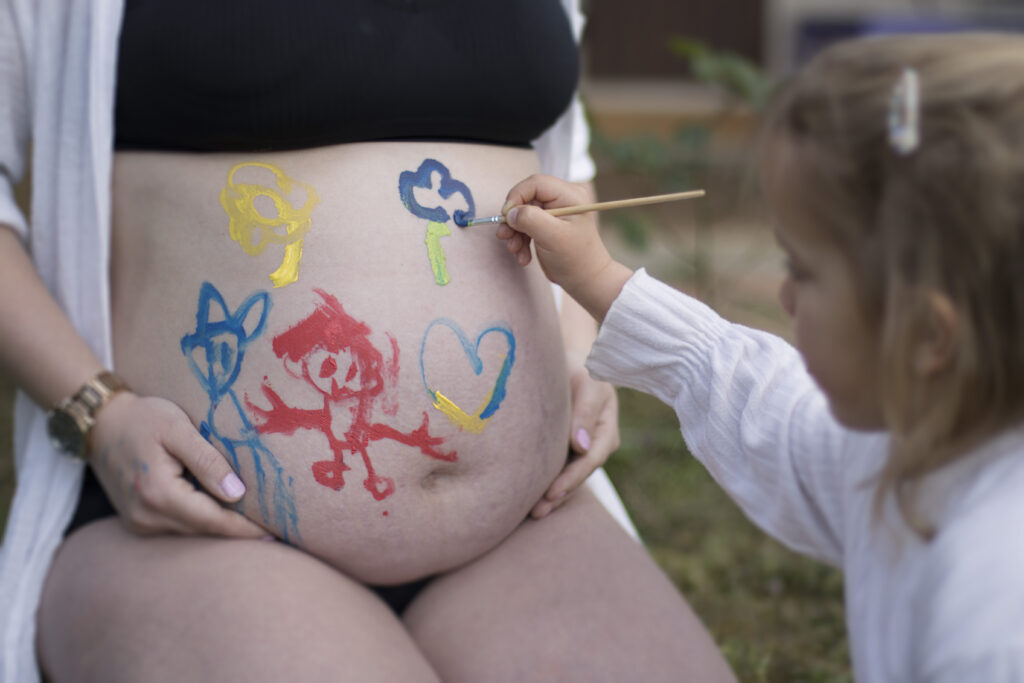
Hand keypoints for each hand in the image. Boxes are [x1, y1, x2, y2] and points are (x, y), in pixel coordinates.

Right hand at [88, 392, 267, 537]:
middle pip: (204, 531)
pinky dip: (203, 522)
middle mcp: (145, 516)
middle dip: (239, 531)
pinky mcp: (139, 522)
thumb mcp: (178, 428)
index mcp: (157, 493)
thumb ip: (207, 461)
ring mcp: (139, 523)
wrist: (100, 424)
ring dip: (222, 528)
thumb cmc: (143, 418)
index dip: (245, 528)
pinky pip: (180, 527)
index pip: (212, 520)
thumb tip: (236, 493)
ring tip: (259, 524)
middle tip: (278, 531)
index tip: (276, 533)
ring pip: (192, 533)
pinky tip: (228, 515)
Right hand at [497, 175, 611, 292]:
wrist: (585, 280)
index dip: (517, 196)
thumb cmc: (576, 259)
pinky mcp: (547, 224)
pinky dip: (520, 240)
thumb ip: (530, 220)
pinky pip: (526, 225)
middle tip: (504, 236)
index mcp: (570, 195)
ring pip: (523, 213)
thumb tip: (510, 212)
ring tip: (515, 250)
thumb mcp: (553, 238)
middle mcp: (562, 199)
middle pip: (526, 198)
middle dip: (514, 219)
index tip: (506, 216)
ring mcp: (554, 212)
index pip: (536, 183)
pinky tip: (523, 257)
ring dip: (515, 233)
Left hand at [531, 353, 619, 518]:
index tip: (552, 492)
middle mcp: (595, 445)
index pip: (590, 461)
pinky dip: (546, 483)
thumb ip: (585, 411)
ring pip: (568, 477)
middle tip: (538, 511)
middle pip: (578, 475)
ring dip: (552, 496)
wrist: (572, 361)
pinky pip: (558, 469)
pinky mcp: (566, 448)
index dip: (572, 478)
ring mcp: (581, 449)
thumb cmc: (582, 368)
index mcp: (605, 431)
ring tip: (533, 513)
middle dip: (559, 495)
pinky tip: (530, 497)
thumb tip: (580, 446)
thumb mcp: (588, 383)